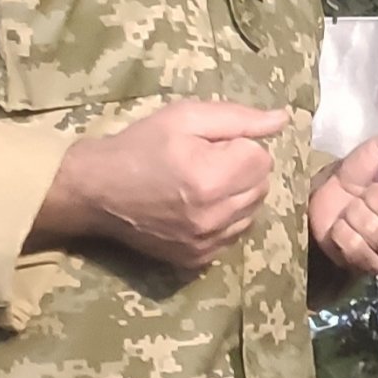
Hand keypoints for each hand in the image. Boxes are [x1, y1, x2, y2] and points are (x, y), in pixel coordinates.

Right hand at [37, 98, 289, 271]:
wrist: (95, 191)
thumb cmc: (139, 146)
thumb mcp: (184, 117)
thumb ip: (238, 118)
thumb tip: (282, 119)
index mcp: (213, 178)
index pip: (262, 158)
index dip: (239, 145)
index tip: (210, 145)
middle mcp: (215, 216)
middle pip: (262, 186)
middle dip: (242, 170)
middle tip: (207, 162)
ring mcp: (207, 243)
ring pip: (253, 213)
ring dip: (237, 196)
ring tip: (203, 185)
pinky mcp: (198, 260)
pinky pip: (234, 236)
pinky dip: (225, 220)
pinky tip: (198, 208)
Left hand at [310, 129, 377, 275]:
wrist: (334, 186)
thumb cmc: (368, 168)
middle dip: (373, 196)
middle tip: (369, 193)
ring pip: (373, 231)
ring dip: (355, 213)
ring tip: (357, 209)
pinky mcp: (371, 265)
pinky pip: (355, 248)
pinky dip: (343, 232)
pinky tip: (346, 226)